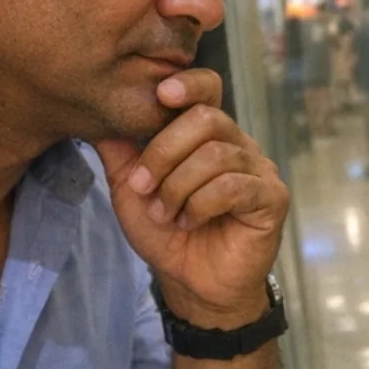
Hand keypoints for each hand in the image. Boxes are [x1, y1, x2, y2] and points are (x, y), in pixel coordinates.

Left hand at [94, 70, 289, 323]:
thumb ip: (119, 153)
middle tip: (144, 188)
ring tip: (165, 214)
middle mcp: (238, 144)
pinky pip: (233, 186)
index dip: (188, 84)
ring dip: (178, 187)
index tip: (161, 94)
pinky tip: (189, 222)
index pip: (207, 88)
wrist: (191, 284)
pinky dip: (200, 205)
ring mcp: (259, 169)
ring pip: (215, 155)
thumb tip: (97, 116)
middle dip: (164, 153)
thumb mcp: (131, 189)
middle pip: (206, 119)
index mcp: (208, 134)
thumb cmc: (166, 233)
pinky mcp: (272, 197)